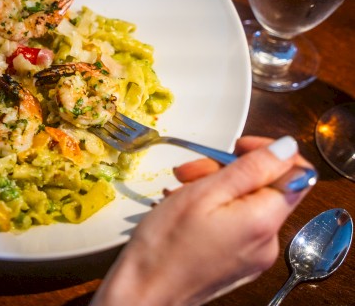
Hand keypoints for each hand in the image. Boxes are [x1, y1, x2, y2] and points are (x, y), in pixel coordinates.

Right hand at [92, 136, 313, 305]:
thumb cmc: (165, 245)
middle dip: (228, 170)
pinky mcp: (239, 261)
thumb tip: (286, 147)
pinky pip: (236, 222)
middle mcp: (268, 241)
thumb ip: (249, 169)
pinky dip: (213, 208)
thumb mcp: (203, 193)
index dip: (269, 152)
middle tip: (190, 172)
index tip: (236, 147)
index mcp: (263, 220)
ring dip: (215, 187)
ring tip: (180, 190)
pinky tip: (185, 208)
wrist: (144, 292)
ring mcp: (254, 254)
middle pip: (265, 187)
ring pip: (247, 202)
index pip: (295, 172)